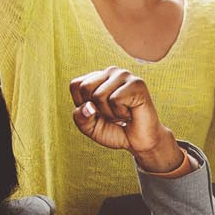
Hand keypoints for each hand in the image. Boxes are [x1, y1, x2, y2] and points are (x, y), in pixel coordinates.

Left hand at [69, 67, 184, 172]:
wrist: (139, 142)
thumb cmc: (115, 130)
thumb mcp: (90, 127)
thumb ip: (80, 117)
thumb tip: (88, 106)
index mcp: (98, 77)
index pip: (76, 85)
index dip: (82, 104)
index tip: (98, 112)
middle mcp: (111, 72)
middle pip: (85, 88)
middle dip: (96, 109)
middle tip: (112, 114)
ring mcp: (125, 76)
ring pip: (99, 95)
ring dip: (109, 114)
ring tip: (122, 114)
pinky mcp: (137, 84)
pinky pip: (115, 100)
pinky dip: (121, 113)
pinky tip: (130, 113)